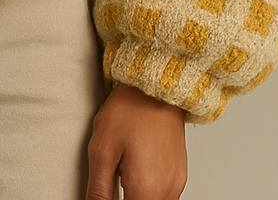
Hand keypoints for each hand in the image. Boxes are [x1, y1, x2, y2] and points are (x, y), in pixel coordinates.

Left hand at [85, 83, 186, 199]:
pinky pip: (163, 195)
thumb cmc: (130, 111)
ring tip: (122, 172)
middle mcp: (167, 193)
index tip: (105, 192)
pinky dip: (147, 190)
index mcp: (146, 191)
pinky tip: (135, 169)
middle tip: (113, 177)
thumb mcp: (102, 150)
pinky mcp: (179, 175)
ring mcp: (176, 184)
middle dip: (124, 197)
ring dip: (136, 196)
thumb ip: (98, 189)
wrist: (155, 88)